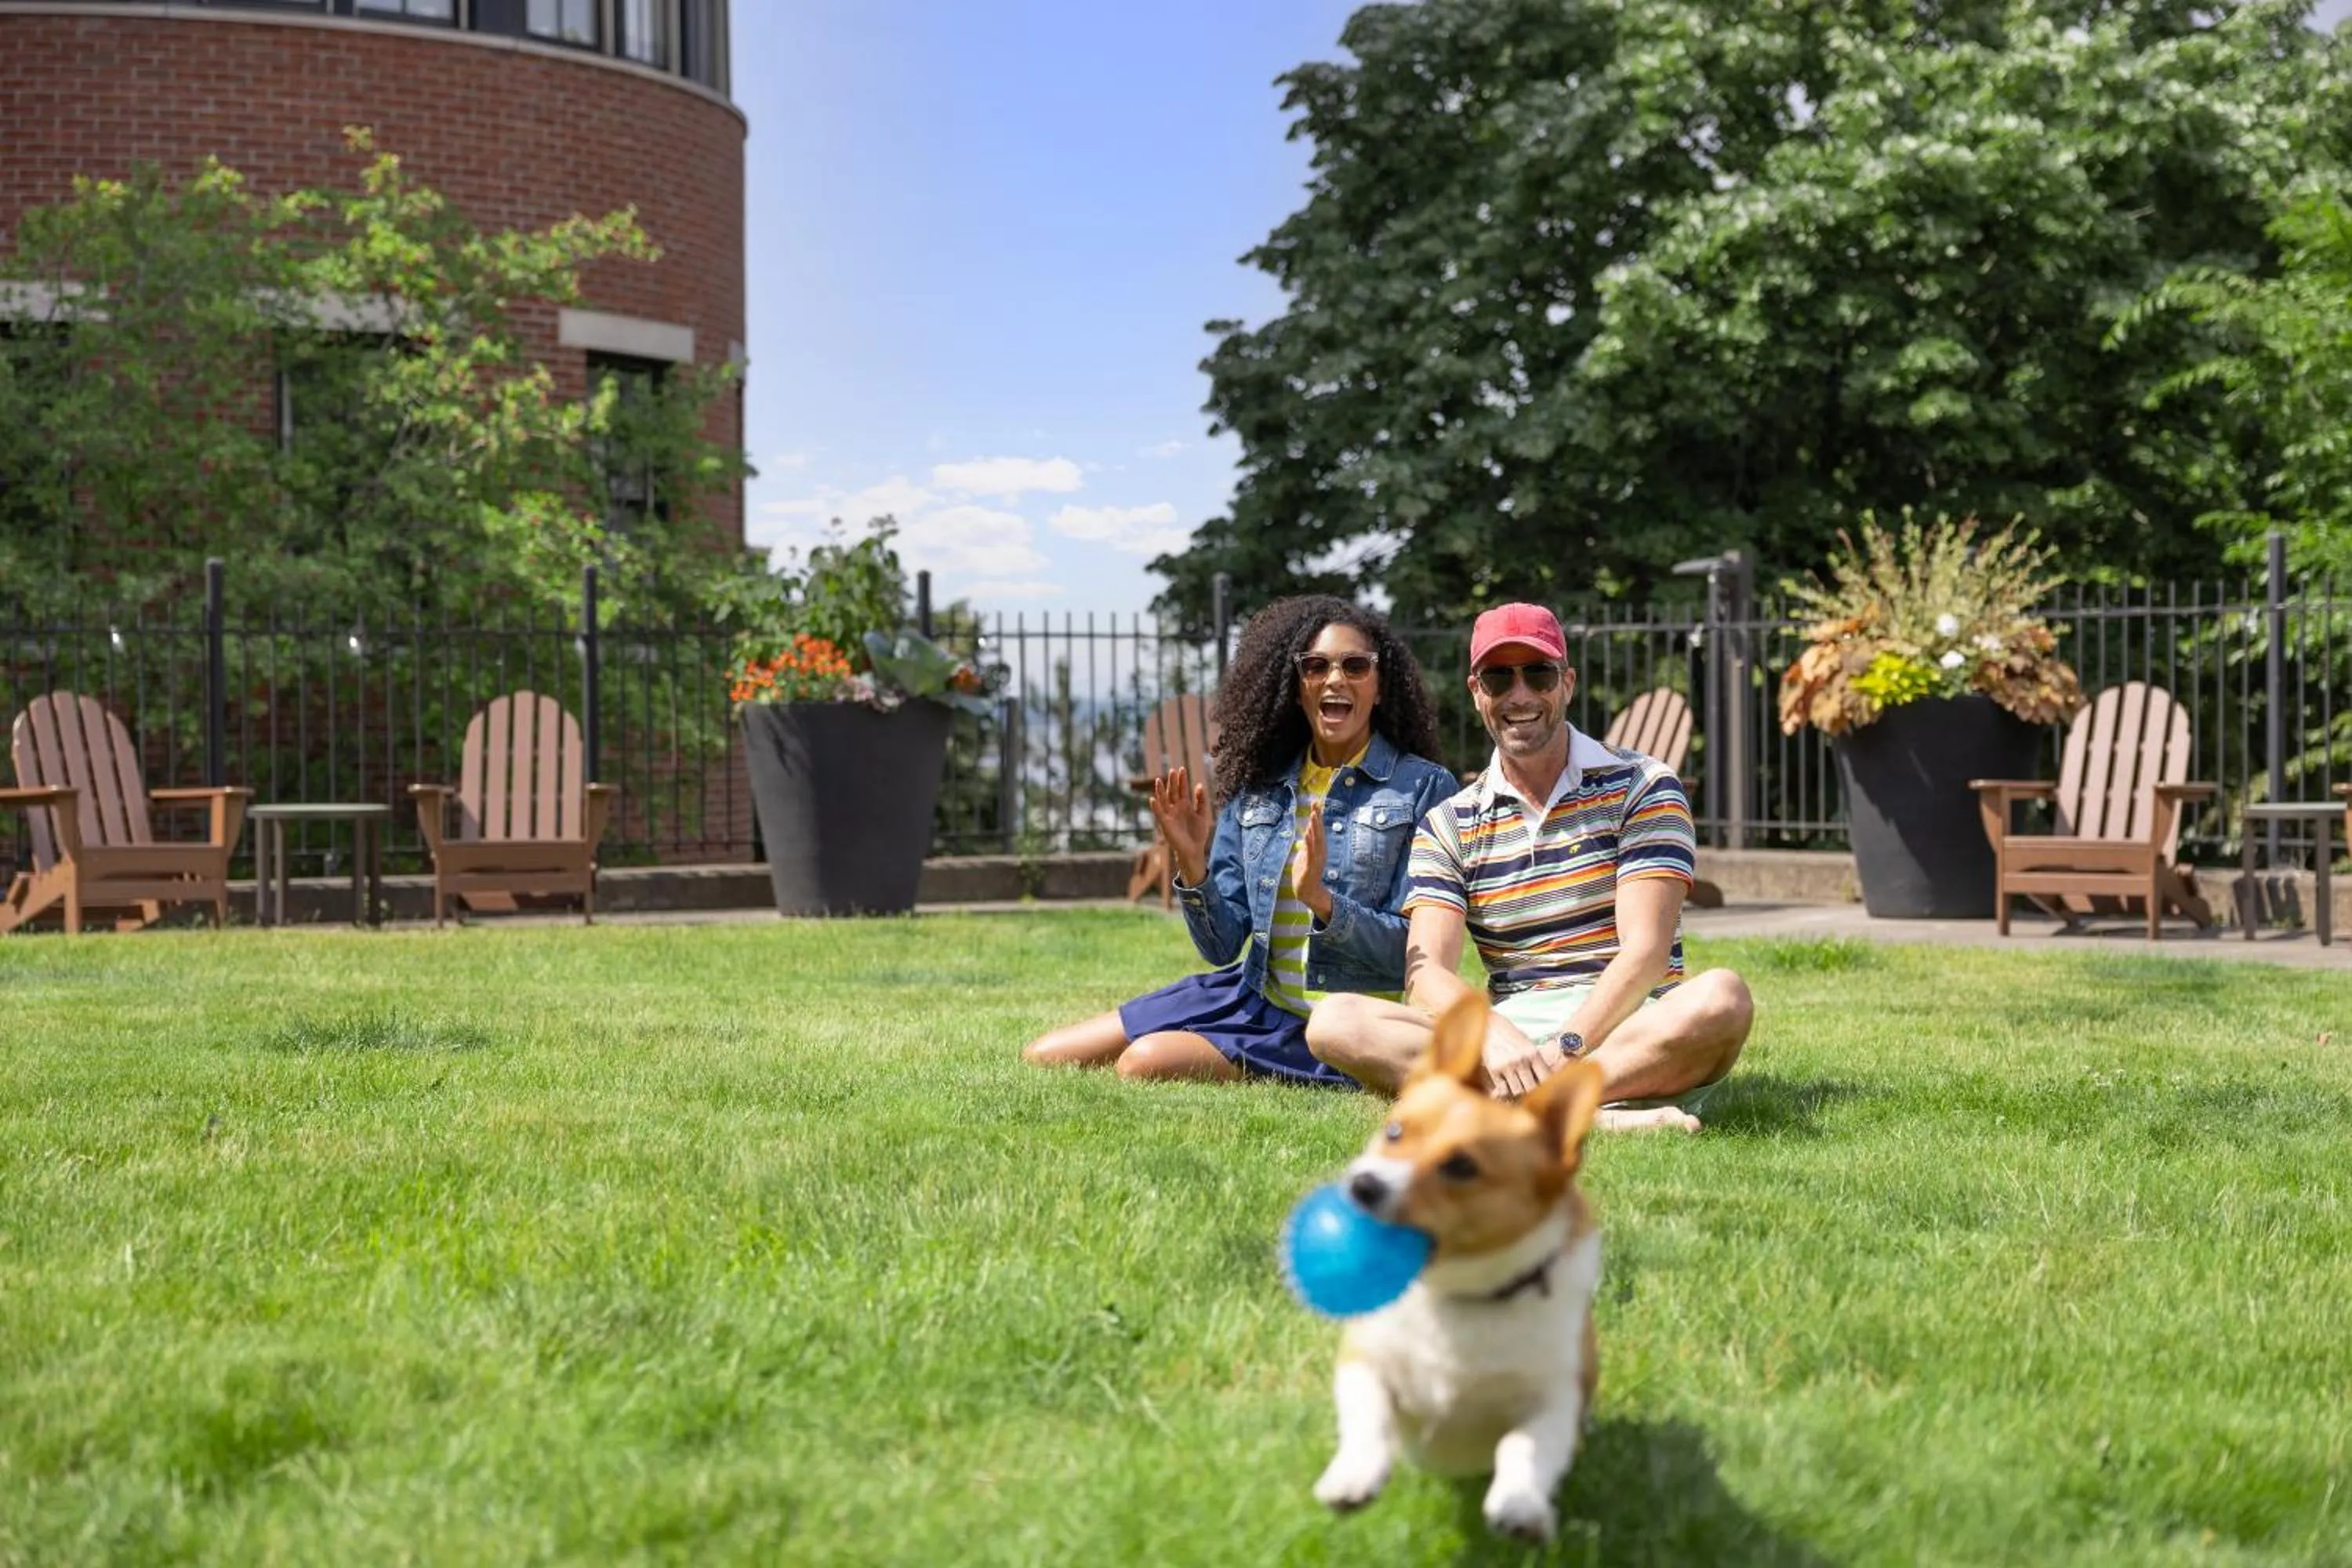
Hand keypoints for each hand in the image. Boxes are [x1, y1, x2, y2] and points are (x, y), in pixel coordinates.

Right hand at [1150, 765, 1213, 886]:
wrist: (1193, 850)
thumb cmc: (1198, 833)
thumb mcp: (1203, 814)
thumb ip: (1201, 801)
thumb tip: (1199, 785)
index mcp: (1185, 805)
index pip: (1182, 789)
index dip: (1182, 780)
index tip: (1181, 768)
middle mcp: (1176, 808)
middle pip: (1173, 792)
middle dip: (1172, 782)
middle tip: (1172, 770)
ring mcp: (1169, 815)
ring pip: (1164, 800)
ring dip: (1161, 791)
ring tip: (1159, 780)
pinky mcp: (1165, 824)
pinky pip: (1159, 813)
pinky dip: (1156, 806)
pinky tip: (1153, 799)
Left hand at [1287, 802, 1330, 920]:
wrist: (1307, 891)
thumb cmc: (1305, 872)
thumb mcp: (1305, 854)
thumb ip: (1307, 843)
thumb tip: (1307, 831)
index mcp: (1318, 848)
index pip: (1317, 829)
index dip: (1317, 816)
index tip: (1315, 803)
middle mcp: (1320, 851)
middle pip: (1318, 832)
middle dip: (1316, 818)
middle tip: (1315, 804)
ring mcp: (1316, 859)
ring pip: (1316, 841)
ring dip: (1314, 828)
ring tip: (1313, 815)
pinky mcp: (1310, 866)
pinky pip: (1310, 853)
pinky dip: (1309, 843)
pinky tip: (1307, 834)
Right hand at [1483, 1022, 1561, 1100]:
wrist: (1489, 1024)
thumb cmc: (1510, 1034)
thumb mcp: (1526, 1043)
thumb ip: (1534, 1061)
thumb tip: (1543, 1081)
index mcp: (1533, 1053)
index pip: (1545, 1079)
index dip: (1545, 1087)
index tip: (1542, 1090)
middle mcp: (1521, 1060)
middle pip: (1532, 1088)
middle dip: (1530, 1092)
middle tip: (1527, 1090)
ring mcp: (1507, 1065)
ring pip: (1517, 1091)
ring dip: (1517, 1091)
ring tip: (1515, 1086)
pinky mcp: (1493, 1069)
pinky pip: (1503, 1089)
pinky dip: (1504, 1090)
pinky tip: (1504, 1084)